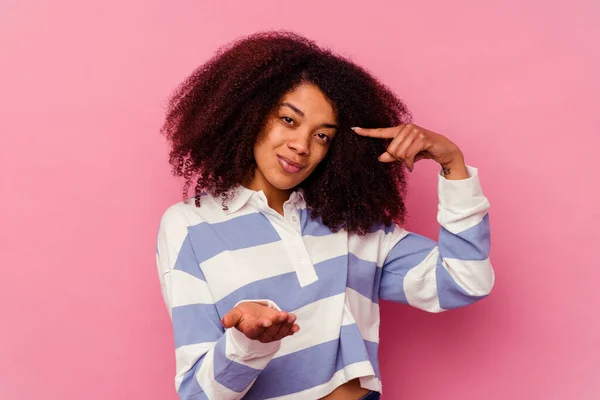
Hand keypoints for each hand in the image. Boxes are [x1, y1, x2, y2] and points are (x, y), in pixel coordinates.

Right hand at [221, 302, 299, 342]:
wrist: (251, 316)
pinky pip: (285, 333)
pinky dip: (291, 330)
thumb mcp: (235, 313)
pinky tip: (296, 327)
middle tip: (283, 315)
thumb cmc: (243, 314)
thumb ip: (230, 318)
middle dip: (277, 323)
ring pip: (279, 332)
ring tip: (292, 317)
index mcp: (249, 329)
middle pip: (269, 331)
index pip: (255, 329)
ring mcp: (270, 334)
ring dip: (286, 325)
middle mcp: (261, 334)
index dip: (261, 325)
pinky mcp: (277, 332)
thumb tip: (223, 322)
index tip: (267, 321)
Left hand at [352, 123, 466, 176]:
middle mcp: (406, 128)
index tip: (354, 129)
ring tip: (411, 161)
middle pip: (391, 149)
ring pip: (399, 153)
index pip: (381, 132)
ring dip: (405, 162)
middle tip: (407, 161)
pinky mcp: (422, 137)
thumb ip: (393, 156)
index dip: (367, 132)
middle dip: (398, 159)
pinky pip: (408, 154)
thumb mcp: (405, 155)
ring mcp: (415, 131)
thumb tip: (381, 158)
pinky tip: (413, 164)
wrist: (444, 150)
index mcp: (400, 130)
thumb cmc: (423, 151)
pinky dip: (410, 163)